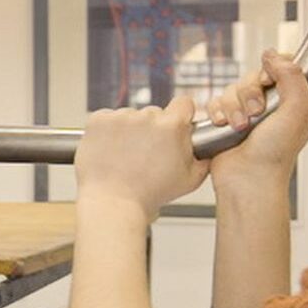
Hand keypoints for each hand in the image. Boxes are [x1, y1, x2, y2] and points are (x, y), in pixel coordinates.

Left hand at [74, 93, 210, 223]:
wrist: (112, 204)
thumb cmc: (149, 195)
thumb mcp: (190, 180)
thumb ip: (204, 157)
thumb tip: (209, 146)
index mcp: (171, 126)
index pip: (183, 103)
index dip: (181, 114)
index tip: (175, 125)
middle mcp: (146, 116)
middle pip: (154, 113)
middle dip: (152, 129)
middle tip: (146, 153)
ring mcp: (120, 116)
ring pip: (130, 116)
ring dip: (130, 131)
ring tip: (126, 157)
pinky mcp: (98, 119)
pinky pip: (108, 118)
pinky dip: (109, 131)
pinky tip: (111, 151)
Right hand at [205, 51, 307, 184]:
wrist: (248, 180)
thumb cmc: (276, 154)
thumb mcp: (299, 110)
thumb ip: (293, 76)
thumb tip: (274, 55)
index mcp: (293, 100)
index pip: (283, 66)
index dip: (272, 68)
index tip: (269, 81)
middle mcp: (271, 105)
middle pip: (253, 75)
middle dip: (250, 93)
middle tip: (256, 113)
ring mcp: (247, 113)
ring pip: (232, 88)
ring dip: (233, 106)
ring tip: (240, 127)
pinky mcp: (227, 122)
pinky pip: (215, 101)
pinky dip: (218, 113)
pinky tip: (224, 127)